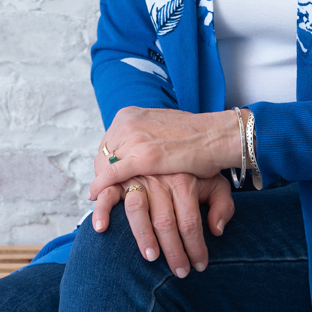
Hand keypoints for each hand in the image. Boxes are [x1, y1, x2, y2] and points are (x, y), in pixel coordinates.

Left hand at [90, 106, 242, 193]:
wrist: (216, 136)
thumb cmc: (196, 136)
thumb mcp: (162, 128)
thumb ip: (145, 136)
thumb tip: (134, 147)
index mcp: (132, 114)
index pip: (108, 141)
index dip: (106, 160)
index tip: (107, 175)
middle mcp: (129, 123)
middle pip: (103, 153)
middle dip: (101, 172)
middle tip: (104, 189)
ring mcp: (134, 139)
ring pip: (104, 165)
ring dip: (101, 183)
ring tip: (99, 197)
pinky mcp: (142, 157)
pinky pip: (112, 174)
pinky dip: (101, 186)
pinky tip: (95, 197)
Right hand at [91, 171, 234, 277]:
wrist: (172, 138)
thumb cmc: (194, 169)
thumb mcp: (215, 181)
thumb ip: (222, 204)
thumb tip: (216, 230)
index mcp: (184, 180)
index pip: (190, 220)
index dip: (195, 247)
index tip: (199, 266)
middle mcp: (161, 179)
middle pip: (165, 221)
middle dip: (173, 251)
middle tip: (179, 273)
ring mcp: (138, 177)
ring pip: (138, 210)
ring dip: (142, 235)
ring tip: (150, 257)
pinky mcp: (119, 176)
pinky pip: (108, 193)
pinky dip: (102, 210)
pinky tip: (101, 229)